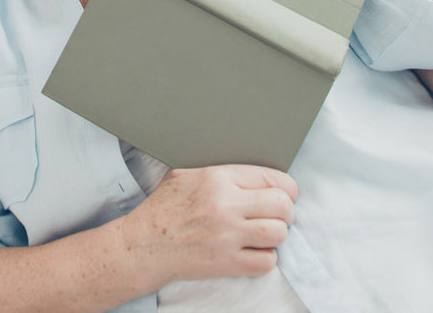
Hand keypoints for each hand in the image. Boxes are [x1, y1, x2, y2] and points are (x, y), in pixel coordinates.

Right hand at [121, 165, 296, 284]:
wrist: (145, 244)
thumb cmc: (165, 207)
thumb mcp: (186, 173)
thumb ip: (219, 169)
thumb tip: (249, 170)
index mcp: (217, 177)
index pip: (271, 177)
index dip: (286, 187)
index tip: (286, 194)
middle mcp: (226, 205)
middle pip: (282, 205)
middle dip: (287, 211)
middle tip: (280, 215)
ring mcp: (227, 236)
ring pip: (278, 233)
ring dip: (277, 235)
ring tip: (267, 233)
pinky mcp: (227, 263)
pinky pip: (266, 262)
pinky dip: (266, 258)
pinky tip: (255, 251)